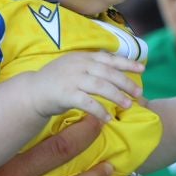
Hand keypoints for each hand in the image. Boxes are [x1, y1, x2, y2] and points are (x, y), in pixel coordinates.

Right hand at [24, 52, 143, 122]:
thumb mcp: (75, 67)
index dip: (126, 63)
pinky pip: (87, 102)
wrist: (32, 91)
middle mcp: (79, 65)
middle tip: (139, 93)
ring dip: (116, 96)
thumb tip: (116, 70)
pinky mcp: (65, 94)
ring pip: (100, 86)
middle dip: (125, 82)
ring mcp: (72, 79)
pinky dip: (99, 110)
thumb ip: (92, 66)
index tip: (142, 69)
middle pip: (108, 73)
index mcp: (83, 57)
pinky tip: (108, 118)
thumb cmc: (58, 81)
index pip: (109, 58)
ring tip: (128, 105)